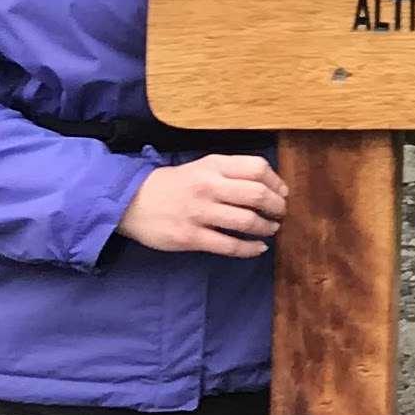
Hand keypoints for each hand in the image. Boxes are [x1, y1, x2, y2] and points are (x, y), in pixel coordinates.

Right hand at [118, 153, 288, 254]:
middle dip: (277, 207)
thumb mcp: (201, 166)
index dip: (276, 182)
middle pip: (257, 195)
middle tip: (281, 213)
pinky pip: (229, 245)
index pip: (257, 168)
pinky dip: (250, 248)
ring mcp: (199, 213)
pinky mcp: (191, 237)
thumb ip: (231, 172)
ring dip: (266, 227)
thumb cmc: (174, 184)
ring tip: (271, 229)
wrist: (132, 202)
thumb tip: (268, 185)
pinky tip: (258, 248)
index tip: (282, 193)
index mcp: (213, 166)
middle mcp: (208, 186)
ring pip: (246, 221)